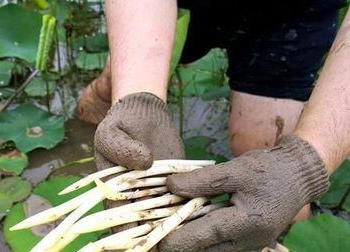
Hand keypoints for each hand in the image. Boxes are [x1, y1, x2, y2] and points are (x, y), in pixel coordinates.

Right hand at [94, 92, 183, 232]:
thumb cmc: (121, 124)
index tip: (143, 242)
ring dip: (174, 228)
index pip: (119, 217)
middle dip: (153, 237)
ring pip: (165, 217)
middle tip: (167, 245)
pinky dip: (190, 210)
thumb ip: (122, 148)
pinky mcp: (176, 183)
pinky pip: (182, 200)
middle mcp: (135, 196)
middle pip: (143, 224)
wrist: (144, 113)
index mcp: (113, 190)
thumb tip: (144, 163)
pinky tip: (202, 219)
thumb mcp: (112, 132)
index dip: (129, 233)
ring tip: (187, 238)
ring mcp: (156, 192)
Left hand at [160, 135, 328, 251]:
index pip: (208, 234)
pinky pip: (220, 248)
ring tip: (168, 231)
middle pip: (207, 250)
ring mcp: (250, 246)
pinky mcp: (248, 245)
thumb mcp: (235, 169)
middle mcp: (250, 241)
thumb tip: (170, 186)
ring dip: (191, 243)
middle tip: (156, 237)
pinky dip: (203, 241)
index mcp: (248, 221)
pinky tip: (187, 229)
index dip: (181, 238)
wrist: (298, 176)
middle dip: (181, 244)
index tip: (158, 239)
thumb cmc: (268, 170)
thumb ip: (202, 180)